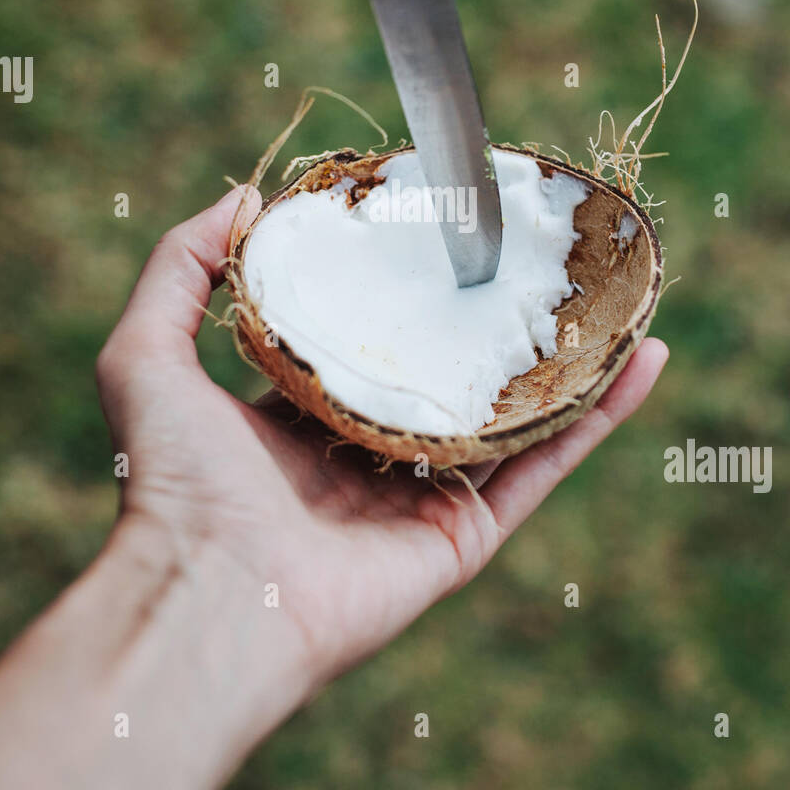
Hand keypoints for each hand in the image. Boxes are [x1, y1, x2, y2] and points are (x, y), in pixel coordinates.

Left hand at [97, 185, 668, 696]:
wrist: (208, 594)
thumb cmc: (173, 481)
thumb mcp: (146, 350)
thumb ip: (180, 267)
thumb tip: (240, 195)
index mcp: (305, 413)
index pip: (371, 338)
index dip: (409, 288)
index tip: (450, 231)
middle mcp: (370, 453)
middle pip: (453, 374)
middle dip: (500, 323)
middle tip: (548, 262)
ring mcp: (424, 495)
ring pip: (515, 416)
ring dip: (570, 361)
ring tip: (618, 298)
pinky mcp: (466, 535)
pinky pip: (543, 464)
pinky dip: (599, 416)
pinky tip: (643, 359)